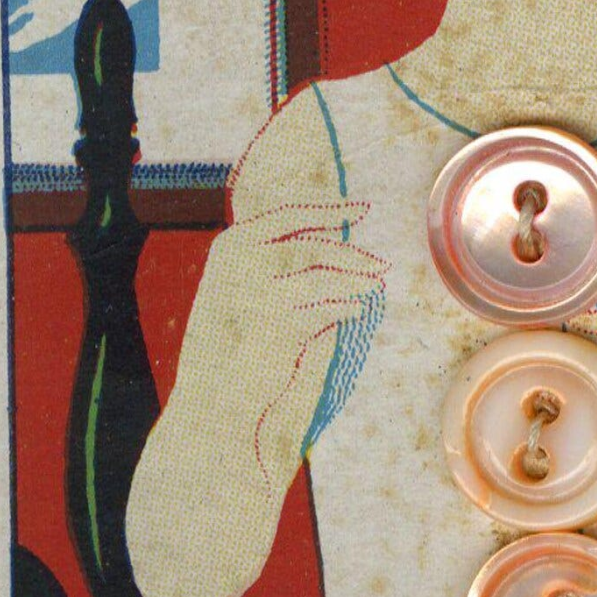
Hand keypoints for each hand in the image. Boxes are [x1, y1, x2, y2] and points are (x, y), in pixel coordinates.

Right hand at [179, 197, 388, 484]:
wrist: (215, 387)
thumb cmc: (234, 332)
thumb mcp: (245, 283)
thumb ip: (277, 255)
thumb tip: (334, 231)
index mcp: (234, 243)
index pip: (291, 215)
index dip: (331, 210)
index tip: (364, 209)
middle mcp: (245, 261)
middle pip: (314, 247)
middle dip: (353, 255)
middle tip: (381, 264)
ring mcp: (261, 291)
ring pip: (325, 277)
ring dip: (356, 281)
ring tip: (376, 285)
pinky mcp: (281, 323)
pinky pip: (326, 308)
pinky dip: (346, 307)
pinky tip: (357, 309)